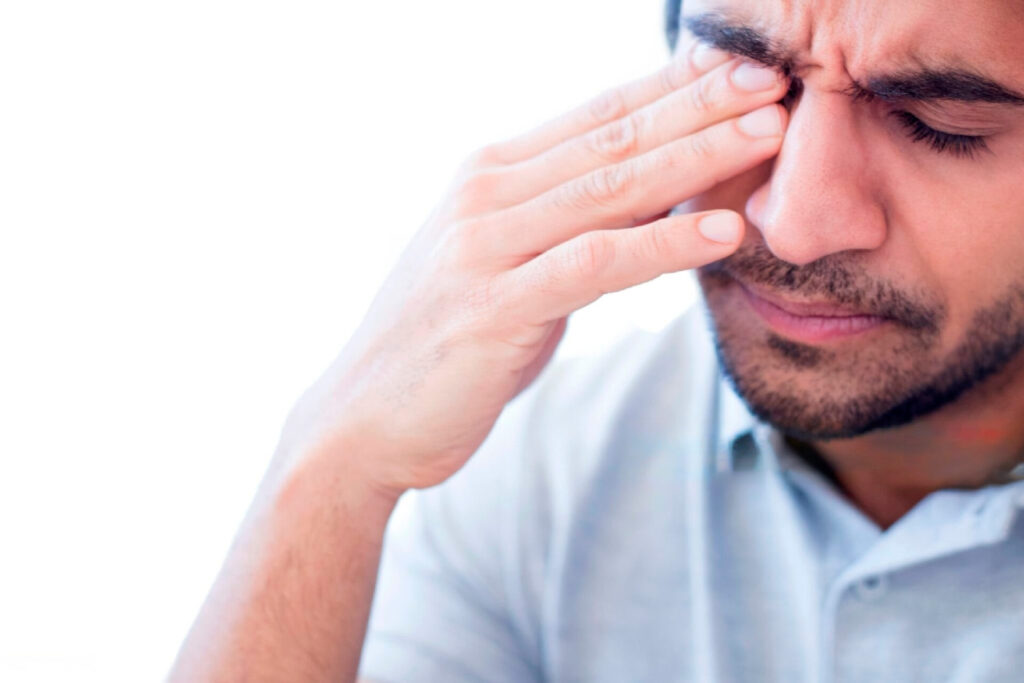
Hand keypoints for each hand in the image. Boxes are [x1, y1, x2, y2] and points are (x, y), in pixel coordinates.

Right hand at [279, 37, 788, 494]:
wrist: (363, 418)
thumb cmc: (447, 340)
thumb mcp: (508, 265)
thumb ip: (568, 227)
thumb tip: (651, 202)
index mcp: (491, 175)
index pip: (598, 113)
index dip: (674, 85)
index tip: (744, 64)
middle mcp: (485, 195)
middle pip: (612, 137)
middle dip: (700, 102)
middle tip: (777, 76)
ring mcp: (484, 248)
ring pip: (609, 189)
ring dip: (695, 157)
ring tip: (769, 134)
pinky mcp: (493, 308)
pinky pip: (593, 266)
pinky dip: (661, 247)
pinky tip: (722, 232)